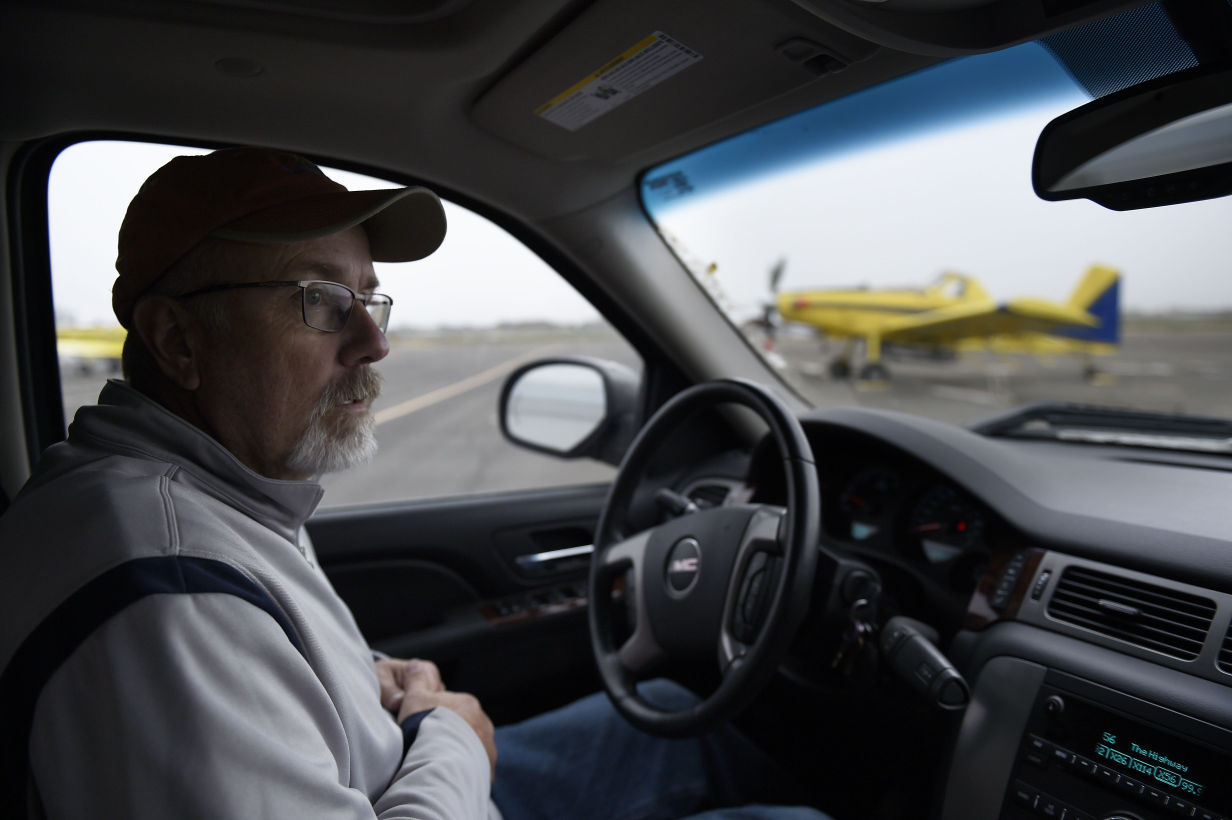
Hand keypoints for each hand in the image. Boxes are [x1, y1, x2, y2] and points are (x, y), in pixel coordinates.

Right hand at [374, 657, 496, 779]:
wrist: (442, 763)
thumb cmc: (427, 727)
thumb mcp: (415, 696)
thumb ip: (417, 680)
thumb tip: (418, 665)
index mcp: (468, 704)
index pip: (452, 708)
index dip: (435, 717)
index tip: (423, 728)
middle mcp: (484, 724)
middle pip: (463, 728)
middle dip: (449, 736)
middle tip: (429, 749)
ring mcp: (488, 749)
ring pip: (470, 750)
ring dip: (457, 755)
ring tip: (437, 766)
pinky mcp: (487, 772)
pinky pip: (473, 770)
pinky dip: (463, 772)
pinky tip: (448, 777)